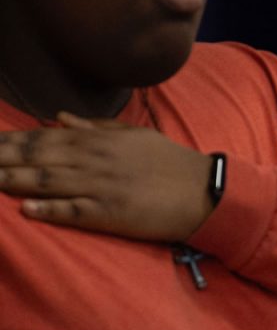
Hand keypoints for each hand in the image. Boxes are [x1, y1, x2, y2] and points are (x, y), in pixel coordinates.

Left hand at [0, 112, 214, 241]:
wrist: (203, 190)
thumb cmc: (169, 163)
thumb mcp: (135, 136)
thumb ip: (96, 126)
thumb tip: (59, 117)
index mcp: (100, 140)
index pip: (44, 137)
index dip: (11, 140)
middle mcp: (95, 159)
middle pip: (38, 157)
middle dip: (3, 158)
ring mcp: (102, 186)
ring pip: (48, 182)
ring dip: (14, 182)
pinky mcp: (111, 212)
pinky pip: (74, 211)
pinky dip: (50, 210)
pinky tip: (26, 210)